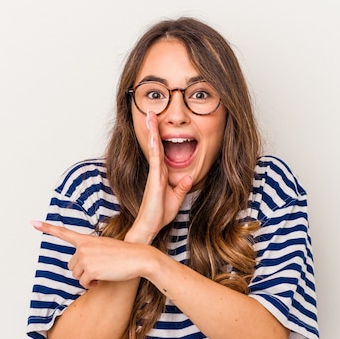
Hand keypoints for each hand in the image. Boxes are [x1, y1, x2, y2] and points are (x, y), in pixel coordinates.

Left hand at [31, 220, 151, 288]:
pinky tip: (102, 279)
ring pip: (77, 275)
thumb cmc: (125, 255)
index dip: (47, 228)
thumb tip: (83, 270)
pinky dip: (91, 284)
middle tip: (99, 269)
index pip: (63, 233)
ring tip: (103, 272)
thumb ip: (90, 254)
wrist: (138, 257)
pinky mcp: (89, 269)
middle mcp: (83, 247)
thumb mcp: (105, 248)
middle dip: (83, 271)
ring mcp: (85, 257)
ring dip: (88, 278)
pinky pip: (84, 282)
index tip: (32, 222)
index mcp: (86, 239)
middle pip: (72, 265)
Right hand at [128, 111, 192, 243]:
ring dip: (152, 132)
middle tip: (150, 111)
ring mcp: (155, 174)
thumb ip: (182, 187)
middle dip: (153, 128)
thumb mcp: (177, 198)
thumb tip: (189, 177)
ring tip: (150, 116)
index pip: (161, 150)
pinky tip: (153, 138)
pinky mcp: (155, 180)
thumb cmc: (159, 214)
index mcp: (162, 173)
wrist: (150, 226)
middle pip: (155, 145)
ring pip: (154, 148)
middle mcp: (157, 171)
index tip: (157, 122)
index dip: (159, 136)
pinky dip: (154, 148)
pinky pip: (156, 161)